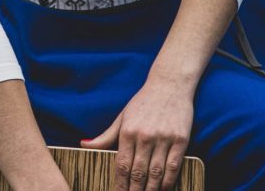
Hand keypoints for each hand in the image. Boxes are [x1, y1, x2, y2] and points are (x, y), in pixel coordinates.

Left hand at [79, 78, 193, 190]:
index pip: (122, 165)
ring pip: (156, 172)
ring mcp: (164, 138)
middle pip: (138, 172)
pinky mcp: (181, 139)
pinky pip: (173, 166)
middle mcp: (145, 136)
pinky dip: (168, 181)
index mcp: (127, 131)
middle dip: (134, 190)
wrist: (169, 85)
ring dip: (151, 189)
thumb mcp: (122, 117)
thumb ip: (105, 136)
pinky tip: (163, 189)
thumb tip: (84, 145)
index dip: (120, 184)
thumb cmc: (143, 102)